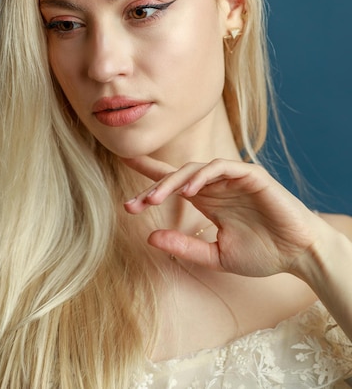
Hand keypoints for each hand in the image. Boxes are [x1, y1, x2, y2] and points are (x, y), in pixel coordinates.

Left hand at [123, 156, 321, 278]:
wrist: (299, 256)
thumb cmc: (262, 254)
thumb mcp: (216, 256)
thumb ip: (185, 246)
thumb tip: (150, 238)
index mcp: (207, 200)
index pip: (172, 183)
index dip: (148, 178)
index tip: (123, 179)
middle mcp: (215, 186)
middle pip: (176, 176)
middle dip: (152, 187)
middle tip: (133, 205)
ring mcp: (232, 178)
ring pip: (194, 168)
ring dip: (172, 181)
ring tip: (153, 199)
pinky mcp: (250, 175)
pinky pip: (221, 167)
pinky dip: (203, 175)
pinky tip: (189, 191)